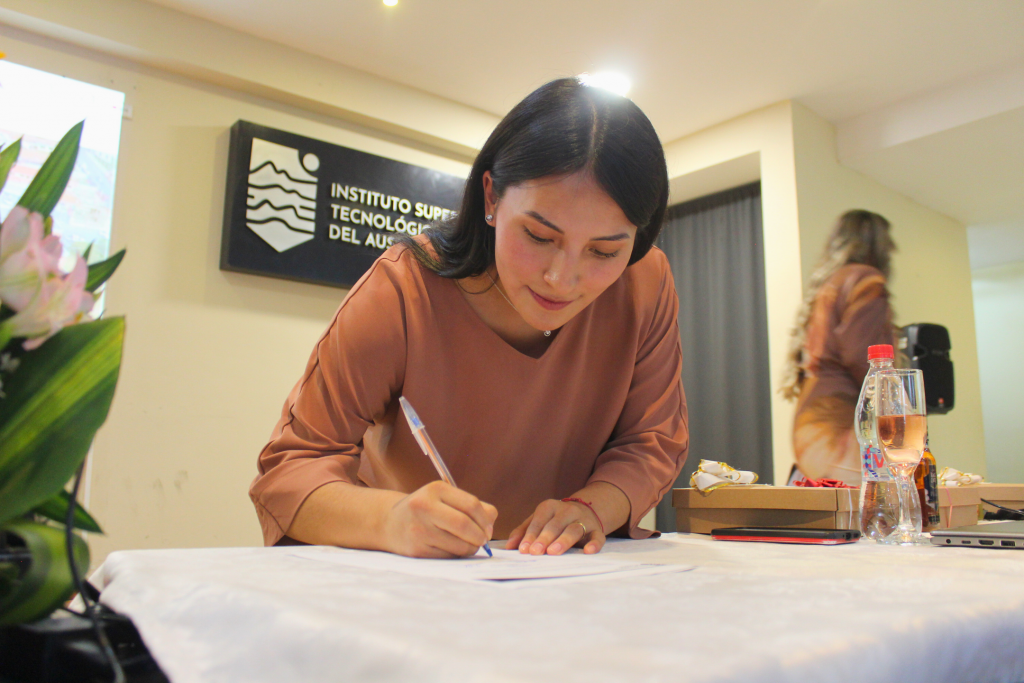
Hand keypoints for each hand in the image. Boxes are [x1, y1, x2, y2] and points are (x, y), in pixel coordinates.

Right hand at [383, 481, 497, 557]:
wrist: (389, 524)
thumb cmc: (425, 511)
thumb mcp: (444, 498)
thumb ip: (471, 506)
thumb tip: (490, 524)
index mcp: (435, 489)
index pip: (471, 505)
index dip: (485, 520)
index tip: (488, 528)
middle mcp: (424, 507)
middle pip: (465, 525)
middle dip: (480, 536)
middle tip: (482, 540)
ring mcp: (419, 529)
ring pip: (459, 545)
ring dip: (470, 548)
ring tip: (467, 545)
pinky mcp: (416, 550)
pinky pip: (448, 556)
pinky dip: (456, 555)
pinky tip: (450, 549)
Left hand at [506, 499, 604, 555]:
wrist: (585, 511)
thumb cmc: (555, 520)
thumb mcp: (538, 520)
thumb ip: (523, 531)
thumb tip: (509, 547)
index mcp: (550, 507)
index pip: (539, 521)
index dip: (531, 535)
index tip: (524, 549)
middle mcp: (567, 510)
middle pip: (555, 524)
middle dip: (544, 538)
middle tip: (536, 552)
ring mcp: (583, 520)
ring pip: (574, 529)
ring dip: (563, 540)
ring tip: (553, 552)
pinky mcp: (597, 530)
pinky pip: (598, 537)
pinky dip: (594, 544)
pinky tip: (588, 551)